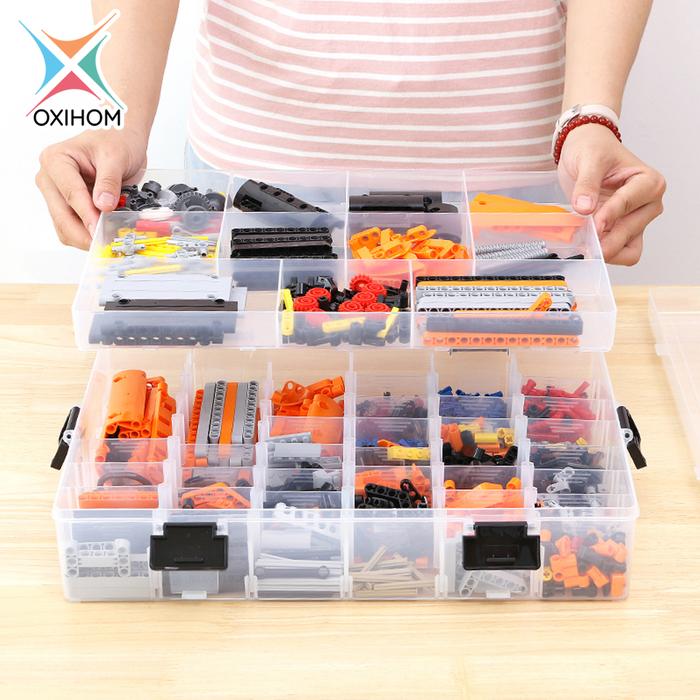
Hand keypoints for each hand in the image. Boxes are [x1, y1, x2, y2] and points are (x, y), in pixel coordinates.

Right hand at [36, 128, 147, 248]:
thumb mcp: (116, 157)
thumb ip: (109, 181)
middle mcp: (51, 178)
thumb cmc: (115, 141)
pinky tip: (103, 235)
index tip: (99, 229)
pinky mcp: (68, 206)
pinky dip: (87, 235)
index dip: (86, 214)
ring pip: (64, 226)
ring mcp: (58, 194)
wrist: (122, 141)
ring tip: (108, 240)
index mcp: (56, 160)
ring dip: (85, 237)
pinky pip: (73, 228)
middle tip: (105, 243)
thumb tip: (103, 205)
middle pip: (62, 215)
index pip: (70, 193)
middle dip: (84, 233)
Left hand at [557, 123, 664, 264]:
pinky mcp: (623, 231)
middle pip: (629, 233)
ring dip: (606, 251)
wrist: (586, 150)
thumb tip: (584, 207)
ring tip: (584, 244)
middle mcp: (649, 203)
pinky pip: (619, 252)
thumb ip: (587, 184)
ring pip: (627, 249)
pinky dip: (604, 253)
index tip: (592, 224)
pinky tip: (587, 245)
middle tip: (581, 240)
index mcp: (648, 182)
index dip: (608, 217)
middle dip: (605, 239)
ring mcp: (637, 220)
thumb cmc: (594, 150)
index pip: (628, 205)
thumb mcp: (589, 159)